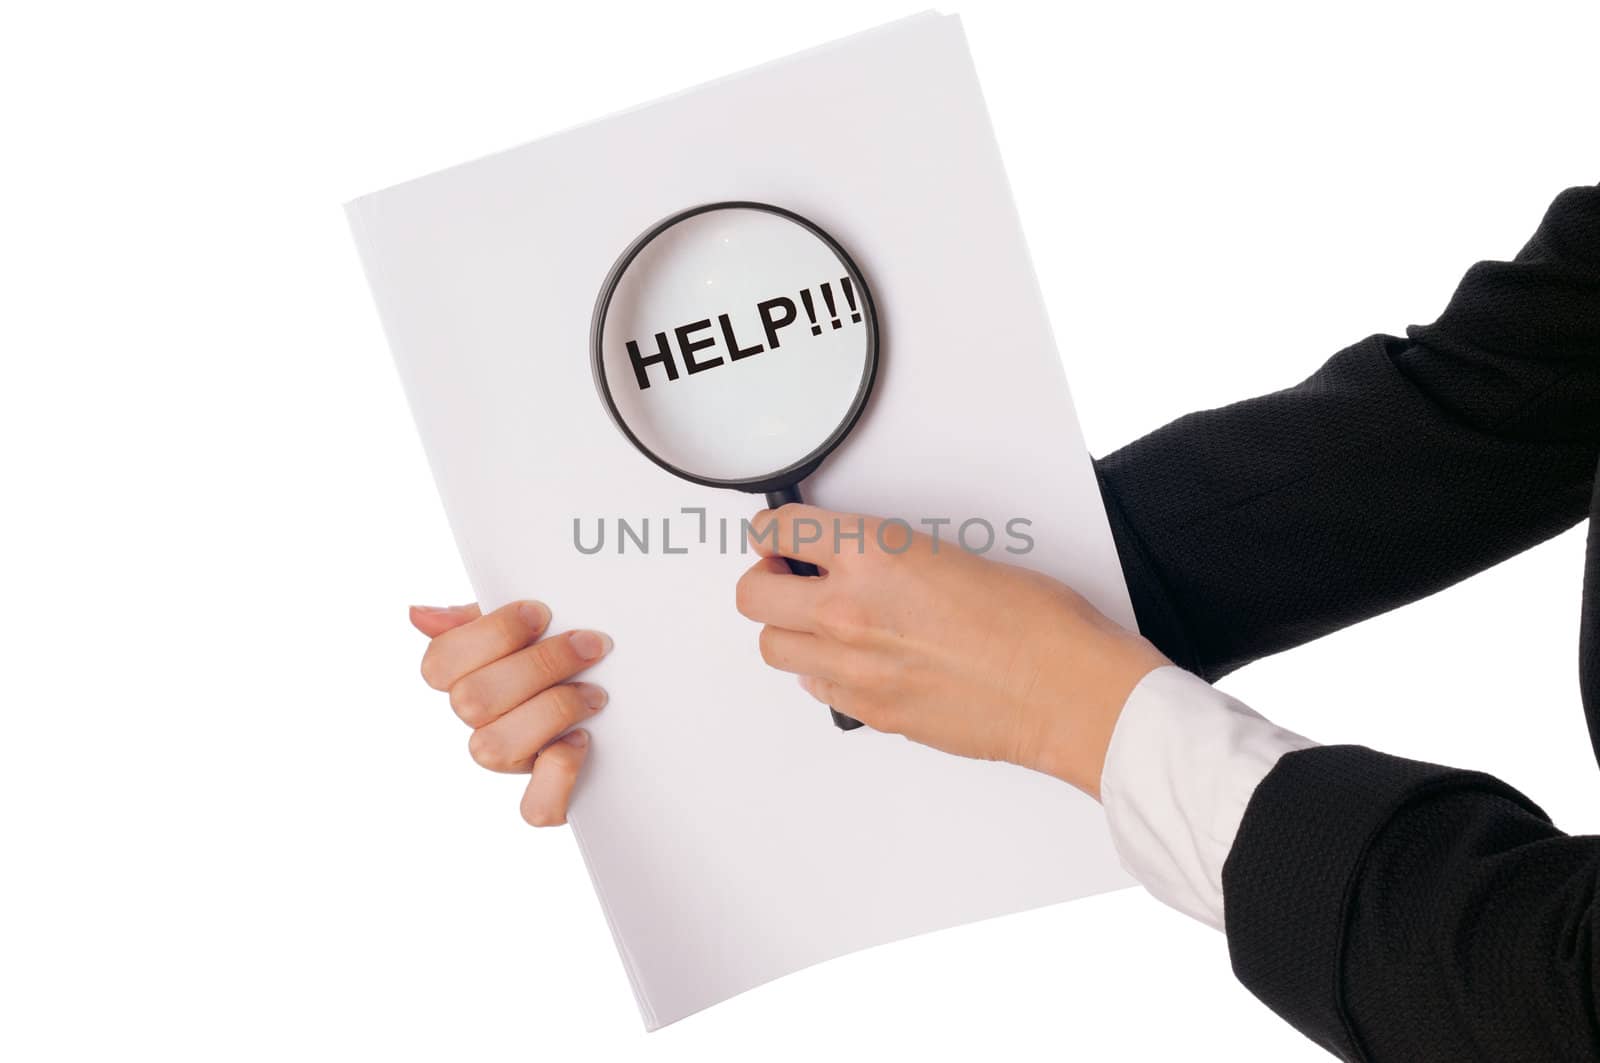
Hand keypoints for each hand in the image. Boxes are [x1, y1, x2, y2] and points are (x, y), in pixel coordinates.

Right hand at [410, 601, 611, 824]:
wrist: (631, 707)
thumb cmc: (563, 662)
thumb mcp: (527, 631)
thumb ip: (476, 619)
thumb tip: (419, 614)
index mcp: (466, 679)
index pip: (440, 663)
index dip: (490, 635)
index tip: (540, 613)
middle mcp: (479, 725)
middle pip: (470, 701)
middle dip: (538, 666)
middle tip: (589, 645)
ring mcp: (509, 764)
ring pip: (492, 749)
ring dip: (551, 712)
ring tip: (594, 693)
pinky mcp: (545, 800)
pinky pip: (534, 807)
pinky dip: (559, 774)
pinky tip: (581, 741)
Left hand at [735, 506, 1167, 797]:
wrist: (1065, 690)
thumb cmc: (1035, 623)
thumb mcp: (950, 555)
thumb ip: (886, 559)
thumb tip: (855, 562)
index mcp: (874, 556)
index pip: (780, 530)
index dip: (772, 528)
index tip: (777, 533)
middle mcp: (850, 611)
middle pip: (752, 594)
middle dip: (765, 579)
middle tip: (786, 574)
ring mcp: (853, 668)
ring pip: (771, 648)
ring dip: (786, 630)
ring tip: (816, 622)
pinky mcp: (869, 711)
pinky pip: (813, 689)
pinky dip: (821, 673)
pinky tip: (850, 661)